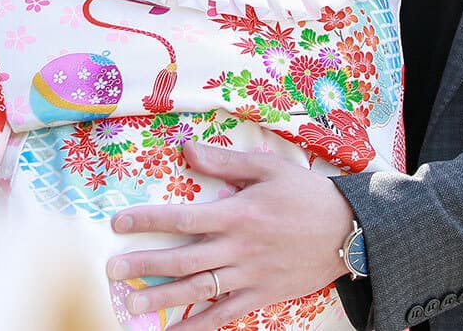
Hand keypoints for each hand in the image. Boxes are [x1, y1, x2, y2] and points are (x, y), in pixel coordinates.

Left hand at [106, 141, 354, 330]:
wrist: (350, 231)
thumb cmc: (306, 195)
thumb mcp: (268, 168)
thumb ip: (225, 162)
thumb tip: (185, 151)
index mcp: (238, 214)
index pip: (183, 218)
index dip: (148, 221)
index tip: (118, 225)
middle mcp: (239, 248)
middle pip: (184, 259)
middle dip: (145, 265)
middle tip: (112, 271)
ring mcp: (250, 276)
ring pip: (200, 291)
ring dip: (164, 299)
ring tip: (132, 305)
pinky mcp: (262, 296)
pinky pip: (226, 315)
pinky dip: (200, 328)